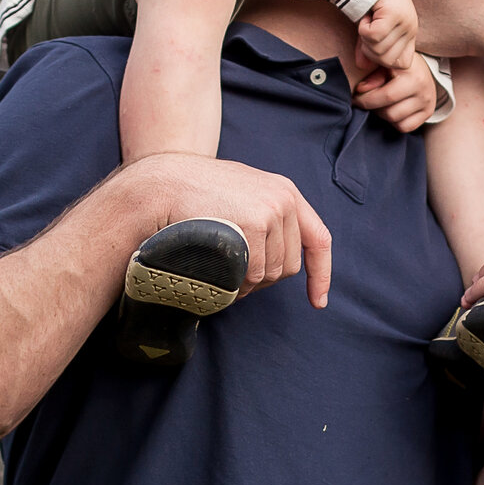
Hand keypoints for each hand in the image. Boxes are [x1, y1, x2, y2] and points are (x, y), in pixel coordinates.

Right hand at [122, 152, 333, 309]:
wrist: (164, 182)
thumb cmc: (195, 193)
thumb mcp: (242, 194)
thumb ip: (265, 217)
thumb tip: (275, 264)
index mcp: (286, 192)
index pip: (318, 239)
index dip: (319, 274)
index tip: (318, 301)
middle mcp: (284, 200)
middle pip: (289, 265)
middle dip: (263, 278)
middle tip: (234, 272)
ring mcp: (270, 212)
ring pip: (271, 273)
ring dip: (247, 282)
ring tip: (221, 265)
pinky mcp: (253, 225)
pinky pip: (253, 273)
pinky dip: (237, 282)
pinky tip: (218, 270)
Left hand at [353, 53, 436, 132]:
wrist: (418, 65)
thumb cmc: (395, 64)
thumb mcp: (384, 63)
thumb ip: (372, 75)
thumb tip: (360, 90)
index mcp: (413, 75)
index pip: (386, 96)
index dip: (365, 100)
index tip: (355, 97)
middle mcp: (424, 91)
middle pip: (390, 113)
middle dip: (373, 108)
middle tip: (365, 100)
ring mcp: (427, 103)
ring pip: (396, 121)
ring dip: (382, 115)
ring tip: (378, 103)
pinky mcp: (428, 113)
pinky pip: (405, 127)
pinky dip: (394, 122)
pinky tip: (390, 109)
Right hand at [357, 0, 418, 72]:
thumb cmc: (371, 1)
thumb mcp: (371, 29)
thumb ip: (368, 48)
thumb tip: (362, 66)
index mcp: (410, 33)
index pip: (403, 64)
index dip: (384, 60)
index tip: (373, 44)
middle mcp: (411, 28)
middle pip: (387, 60)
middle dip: (370, 50)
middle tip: (366, 31)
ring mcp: (405, 22)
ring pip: (379, 49)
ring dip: (365, 38)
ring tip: (367, 20)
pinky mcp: (394, 15)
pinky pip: (373, 36)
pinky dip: (363, 28)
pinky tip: (366, 16)